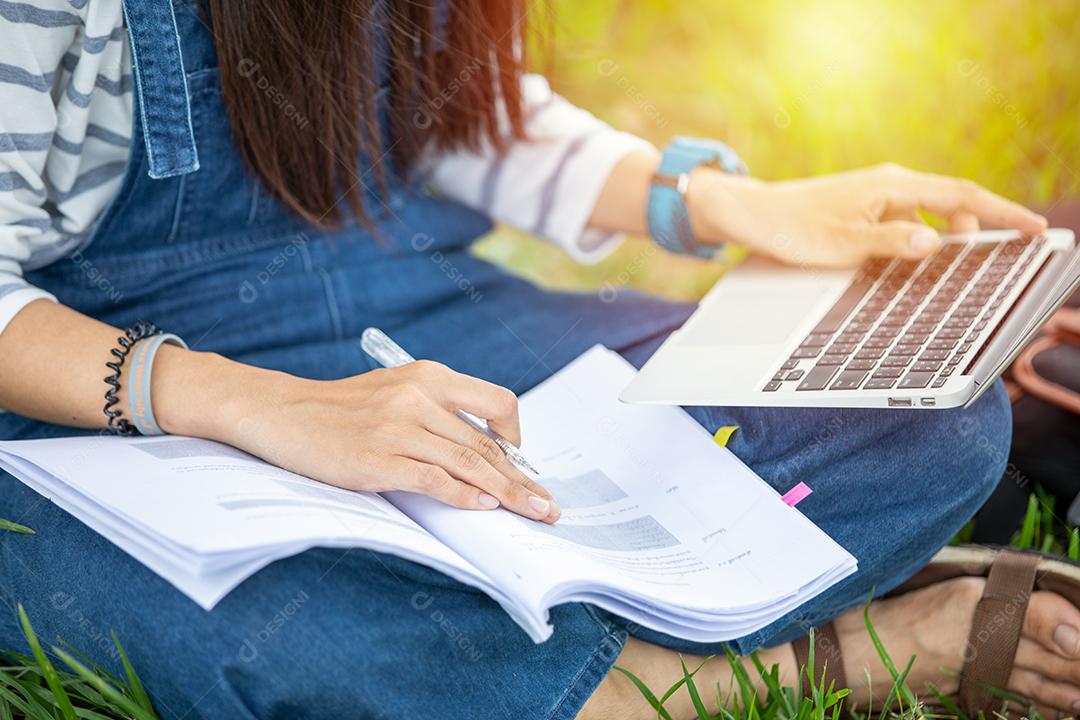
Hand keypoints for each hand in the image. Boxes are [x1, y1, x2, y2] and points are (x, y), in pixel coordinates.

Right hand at [212, 360, 559, 522]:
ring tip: (531, 513)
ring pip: (470, 463)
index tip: (524, 464)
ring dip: (507, 493)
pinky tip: (484, 508)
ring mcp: (399, 428)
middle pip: (488, 444)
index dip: (517, 437)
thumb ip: (436, 411)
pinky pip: (435, 480)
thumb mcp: (394, 391)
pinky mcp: (379, 459)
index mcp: (428, 376)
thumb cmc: (340, 409)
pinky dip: (465, 497)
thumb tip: (480, 451)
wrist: (282, 413)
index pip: (495, 402)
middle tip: (548, 504)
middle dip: (524, 479)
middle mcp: (418, 396)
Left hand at [687, 163, 1047, 267]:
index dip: (1001, 213)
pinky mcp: (863, 209)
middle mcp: (889, 185)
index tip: (1033, 228)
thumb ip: (892, 243)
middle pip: (951, 203)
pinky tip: (915, 263)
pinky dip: (919, 240)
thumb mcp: (844, 244)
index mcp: (892, 186)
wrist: (752, 216)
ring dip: (945, 237)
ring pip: (928, 215)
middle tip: (1000, 254)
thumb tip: (935, 242)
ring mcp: (876, 196)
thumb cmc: (793, 228)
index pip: (962, 195)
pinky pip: (905, 222)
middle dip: (978, 228)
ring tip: (956, 266)